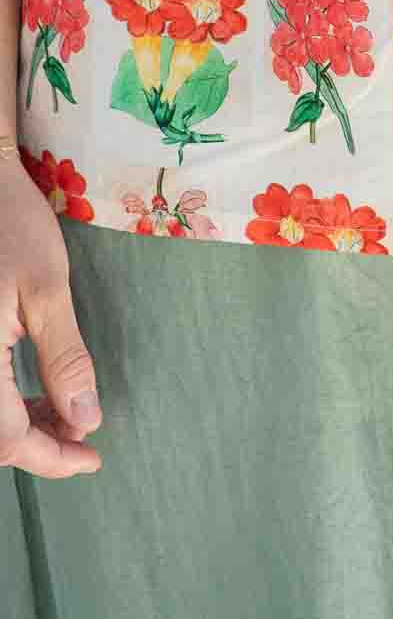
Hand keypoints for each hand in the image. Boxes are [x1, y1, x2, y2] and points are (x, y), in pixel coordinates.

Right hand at [0, 151, 103, 476]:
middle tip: (84, 440)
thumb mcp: (46, 289)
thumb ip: (63, 359)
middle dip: (38, 445)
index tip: (92, 458)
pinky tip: (35, 393)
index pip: (7, 439)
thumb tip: (85, 421)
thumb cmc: (10, 226)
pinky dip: (6, 402)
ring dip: (21, 426)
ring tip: (66, 416)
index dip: (51, 457)